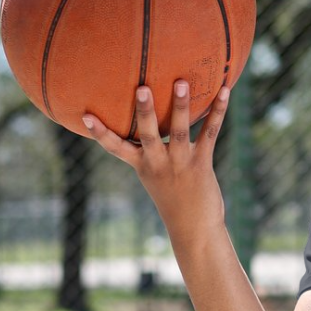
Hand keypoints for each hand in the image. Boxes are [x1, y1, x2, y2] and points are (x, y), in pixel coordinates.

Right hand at [82, 79, 230, 240]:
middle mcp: (158, 163)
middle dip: (144, 111)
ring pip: (179, 131)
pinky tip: (225, 90)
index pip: (116, 148)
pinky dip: (218, 111)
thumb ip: (153, 153)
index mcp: (143, 165)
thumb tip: (154, 122)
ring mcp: (180, 163)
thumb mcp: (156, 177)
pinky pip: (210, 133)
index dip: (100, 133)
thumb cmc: (174, 199)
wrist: (194, 228)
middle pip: (148, 134)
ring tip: (182, 82)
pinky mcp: (202, 163)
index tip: (85, 116)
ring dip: (180, 106)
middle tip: (141, 87)